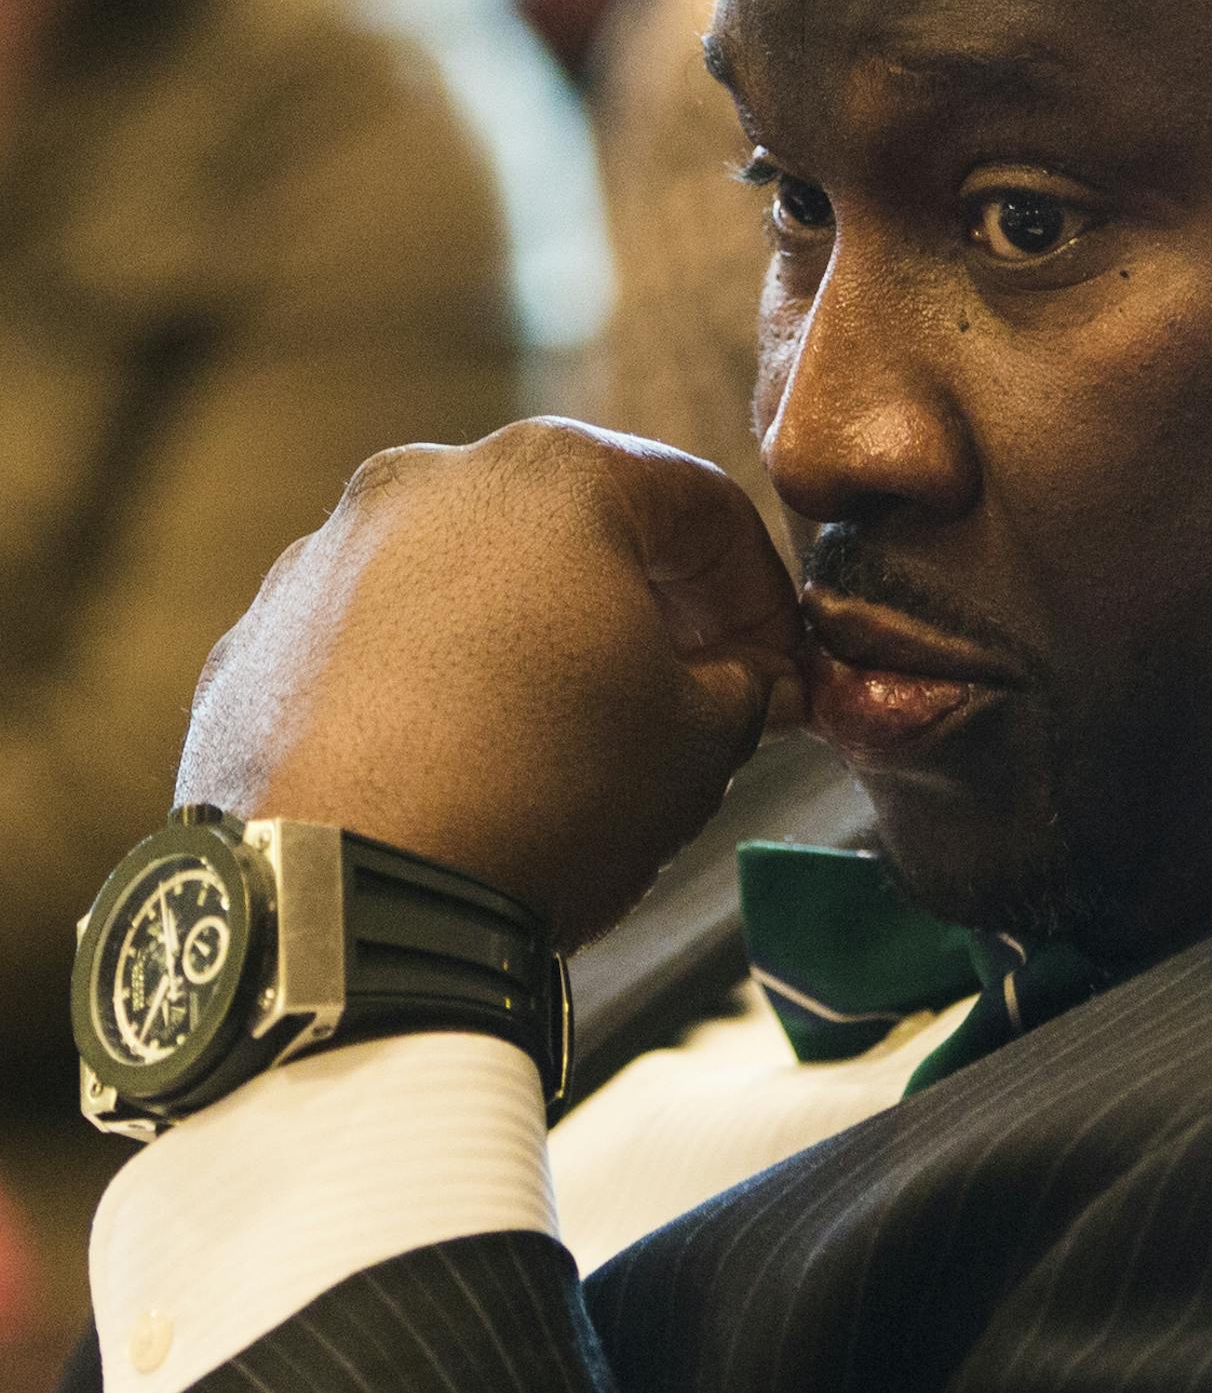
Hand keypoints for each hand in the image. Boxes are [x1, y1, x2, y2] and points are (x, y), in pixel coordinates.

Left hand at [175, 419, 804, 947]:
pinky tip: (457, 764)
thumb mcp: (697, 743)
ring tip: (563, 736)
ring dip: (530, 636)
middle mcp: (428, 480)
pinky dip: (426, 681)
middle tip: (687, 691)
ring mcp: (323, 556)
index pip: (701, 507)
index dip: (759, 591)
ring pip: (466, 575)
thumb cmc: (547, 798)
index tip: (778, 669)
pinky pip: (371, 641)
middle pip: (577, 523)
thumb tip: (751, 679)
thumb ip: (745, 685)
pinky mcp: (252, 641)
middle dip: (644, 602)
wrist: (334, 915)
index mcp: (554, 477)